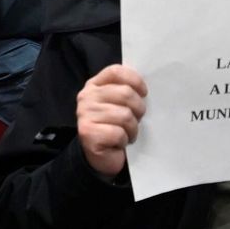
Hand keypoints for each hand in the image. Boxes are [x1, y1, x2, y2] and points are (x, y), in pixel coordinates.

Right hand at [76, 64, 147, 180]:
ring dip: (132, 128)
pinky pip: (118, 133)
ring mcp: (85, 114)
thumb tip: (144, 88)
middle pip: (125, 93)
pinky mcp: (88, 133)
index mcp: (94, 85)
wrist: (100, 156)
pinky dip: (124, 140)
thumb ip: (126, 91)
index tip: (144, 93)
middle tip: (136, 119)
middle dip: (138, 109)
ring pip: (125, 115)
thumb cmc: (114, 126)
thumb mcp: (119, 104)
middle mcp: (87, 97)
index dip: (135, 80)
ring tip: (127, 133)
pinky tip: (119, 142)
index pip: (116, 72)